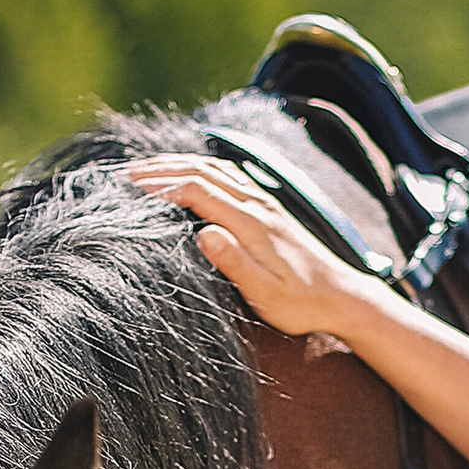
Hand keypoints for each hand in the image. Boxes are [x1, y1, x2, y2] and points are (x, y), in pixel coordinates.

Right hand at [127, 154, 382, 339]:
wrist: (341, 297)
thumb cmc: (302, 303)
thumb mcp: (265, 292)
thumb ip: (234, 262)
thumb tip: (205, 233)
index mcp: (252, 223)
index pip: (199, 190)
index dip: (163, 187)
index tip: (131, 190)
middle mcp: (258, 204)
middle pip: (204, 171)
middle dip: (163, 169)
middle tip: (127, 173)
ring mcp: (265, 203)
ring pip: (216, 168)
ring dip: (180, 164)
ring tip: (148, 170)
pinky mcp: (269, 209)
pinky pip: (230, 176)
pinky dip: (202, 169)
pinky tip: (190, 174)